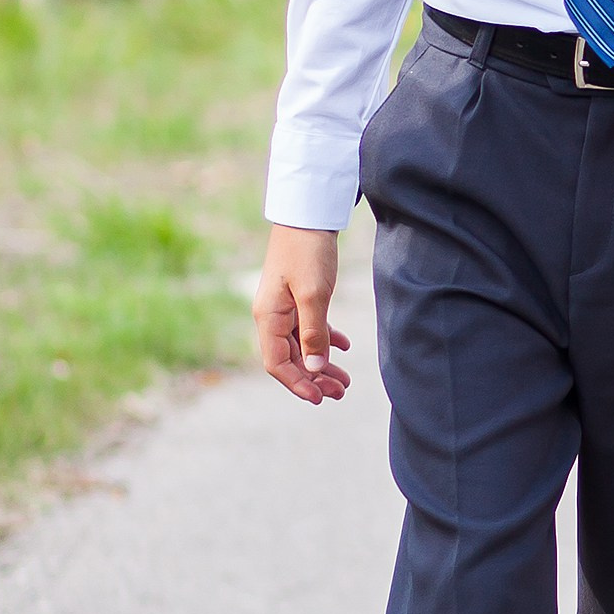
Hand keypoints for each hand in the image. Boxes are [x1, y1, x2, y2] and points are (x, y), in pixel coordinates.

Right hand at [256, 225, 350, 402]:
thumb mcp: (315, 295)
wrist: (308, 214)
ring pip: (302, 345)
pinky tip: (344, 347)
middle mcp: (272, 316)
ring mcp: (284, 307)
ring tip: (345, 380)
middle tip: (341, 393)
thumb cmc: (308, 252)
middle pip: (291, 358)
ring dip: (322, 364)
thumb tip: (315, 369)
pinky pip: (308, 328)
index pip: (278, 363)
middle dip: (314, 379)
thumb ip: (315, 333)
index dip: (297, 384)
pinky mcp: (297, 297)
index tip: (319, 399)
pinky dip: (326, 340)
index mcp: (268, 318)